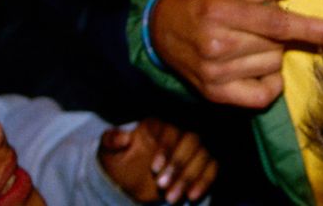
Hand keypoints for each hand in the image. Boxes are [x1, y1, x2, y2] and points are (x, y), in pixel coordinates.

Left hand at [98, 118, 216, 203]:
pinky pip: (213, 168)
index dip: (166, 148)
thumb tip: (123, 137)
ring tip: (171, 198)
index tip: (154, 169)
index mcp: (159, 124)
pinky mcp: (203, 163)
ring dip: (189, 178)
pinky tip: (192, 196)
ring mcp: (194, 147)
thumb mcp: (109, 152)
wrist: (129, 180)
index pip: (171, 130)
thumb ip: (111, 141)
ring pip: (203, 156)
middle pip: (192, 142)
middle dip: (178, 166)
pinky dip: (205, 182)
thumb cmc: (119, 161)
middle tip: (162, 187)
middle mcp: (181, 131)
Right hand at [151, 0, 322, 106]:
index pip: (275, 23)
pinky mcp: (213, 94)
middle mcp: (216, 43)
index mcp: (223, 10)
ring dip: (270, 56)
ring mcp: (213, 72)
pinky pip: (262, 96)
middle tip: (255, 26)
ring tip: (247, 43)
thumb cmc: (205, 0)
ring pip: (273, 68)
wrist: (160, 27)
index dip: (308, 28)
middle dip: (278, 35)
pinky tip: (256, 69)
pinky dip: (269, 84)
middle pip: (277, 46)